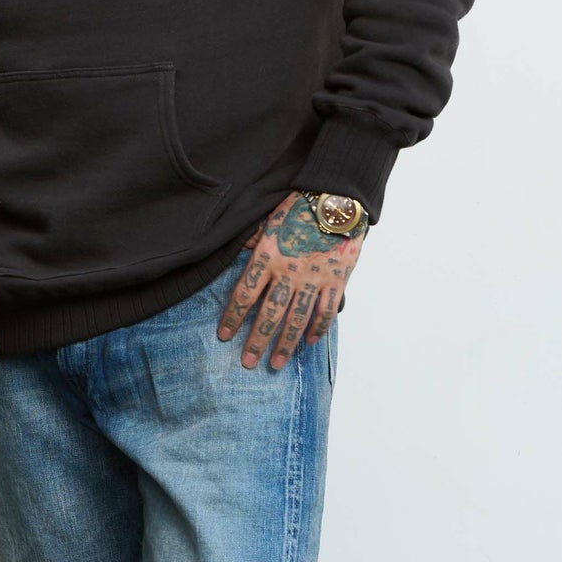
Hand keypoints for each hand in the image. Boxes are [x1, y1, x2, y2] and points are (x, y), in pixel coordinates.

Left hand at [218, 192, 363, 370]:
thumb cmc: (300, 206)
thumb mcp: (269, 220)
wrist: (338, 198)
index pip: (244, 293)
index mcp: (268, 256)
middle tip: (247, 363)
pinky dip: (318, 328)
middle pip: (269, 314)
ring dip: (286, 344)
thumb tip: (237, 250)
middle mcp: (289, 272)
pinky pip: (326, 310)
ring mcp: (314, 278)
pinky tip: (309, 341)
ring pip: (297, 319)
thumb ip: (254, 240)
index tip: (223, 335)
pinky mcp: (337, 279)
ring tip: (277, 363)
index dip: (232, 317)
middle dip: (256, 341)